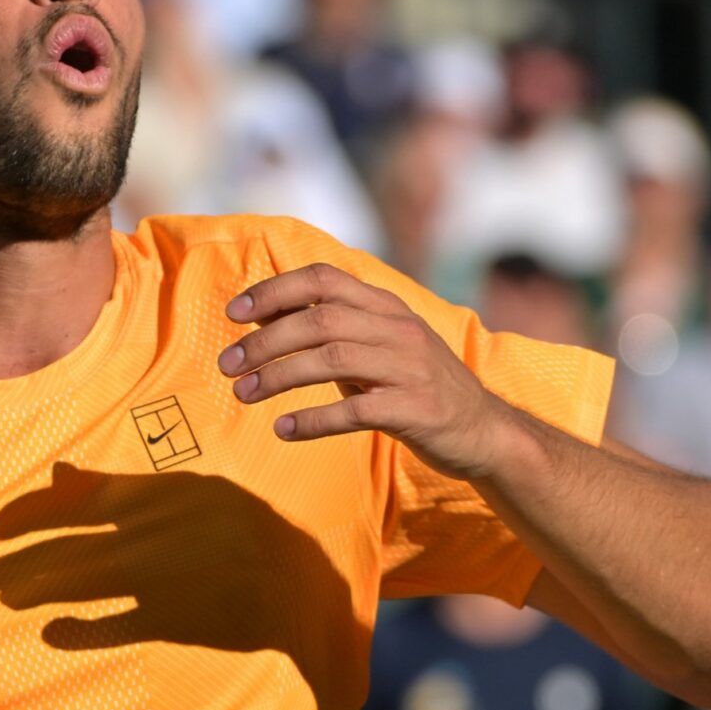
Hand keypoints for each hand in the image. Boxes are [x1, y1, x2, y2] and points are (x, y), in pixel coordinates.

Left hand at [218, 262, 515, 479]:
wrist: (484, 430)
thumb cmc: (416, 386)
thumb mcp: (378, 347)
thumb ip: (331, 330)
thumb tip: (262, 318)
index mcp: (385, 306)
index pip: (323, 279)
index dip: (274, 290)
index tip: (234, 312)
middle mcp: (398, 329)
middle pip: (318, 320)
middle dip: (264, 341)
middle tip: (227, 365)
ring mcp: (409, 368)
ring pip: (331, 359)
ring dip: (278, 377)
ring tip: (243, 394)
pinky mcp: (415, 409)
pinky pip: (355, 410)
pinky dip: (313, 420)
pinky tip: (284, 429)